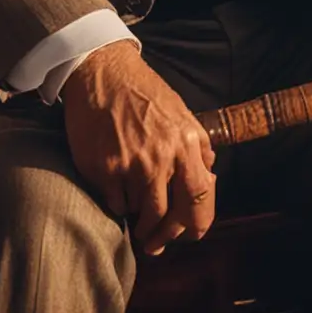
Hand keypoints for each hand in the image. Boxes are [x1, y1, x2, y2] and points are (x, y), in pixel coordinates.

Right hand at [62, 41, 216, 254]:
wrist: (102, 70)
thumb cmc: (143, 91)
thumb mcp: (181, 113)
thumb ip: (198, 147)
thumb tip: (209, 177)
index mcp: (186, 144)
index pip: (199, 200)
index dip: (196, 225)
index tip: (188, 235)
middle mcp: (161, 157)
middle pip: (169, 217)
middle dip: (163, 235)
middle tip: (155, 242)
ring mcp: (131, 164)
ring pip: (140, 212)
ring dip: (139, 217)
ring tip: (134, 212)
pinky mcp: (103, 168)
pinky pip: (115, 203)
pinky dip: (117, 203)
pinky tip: (115, 190)